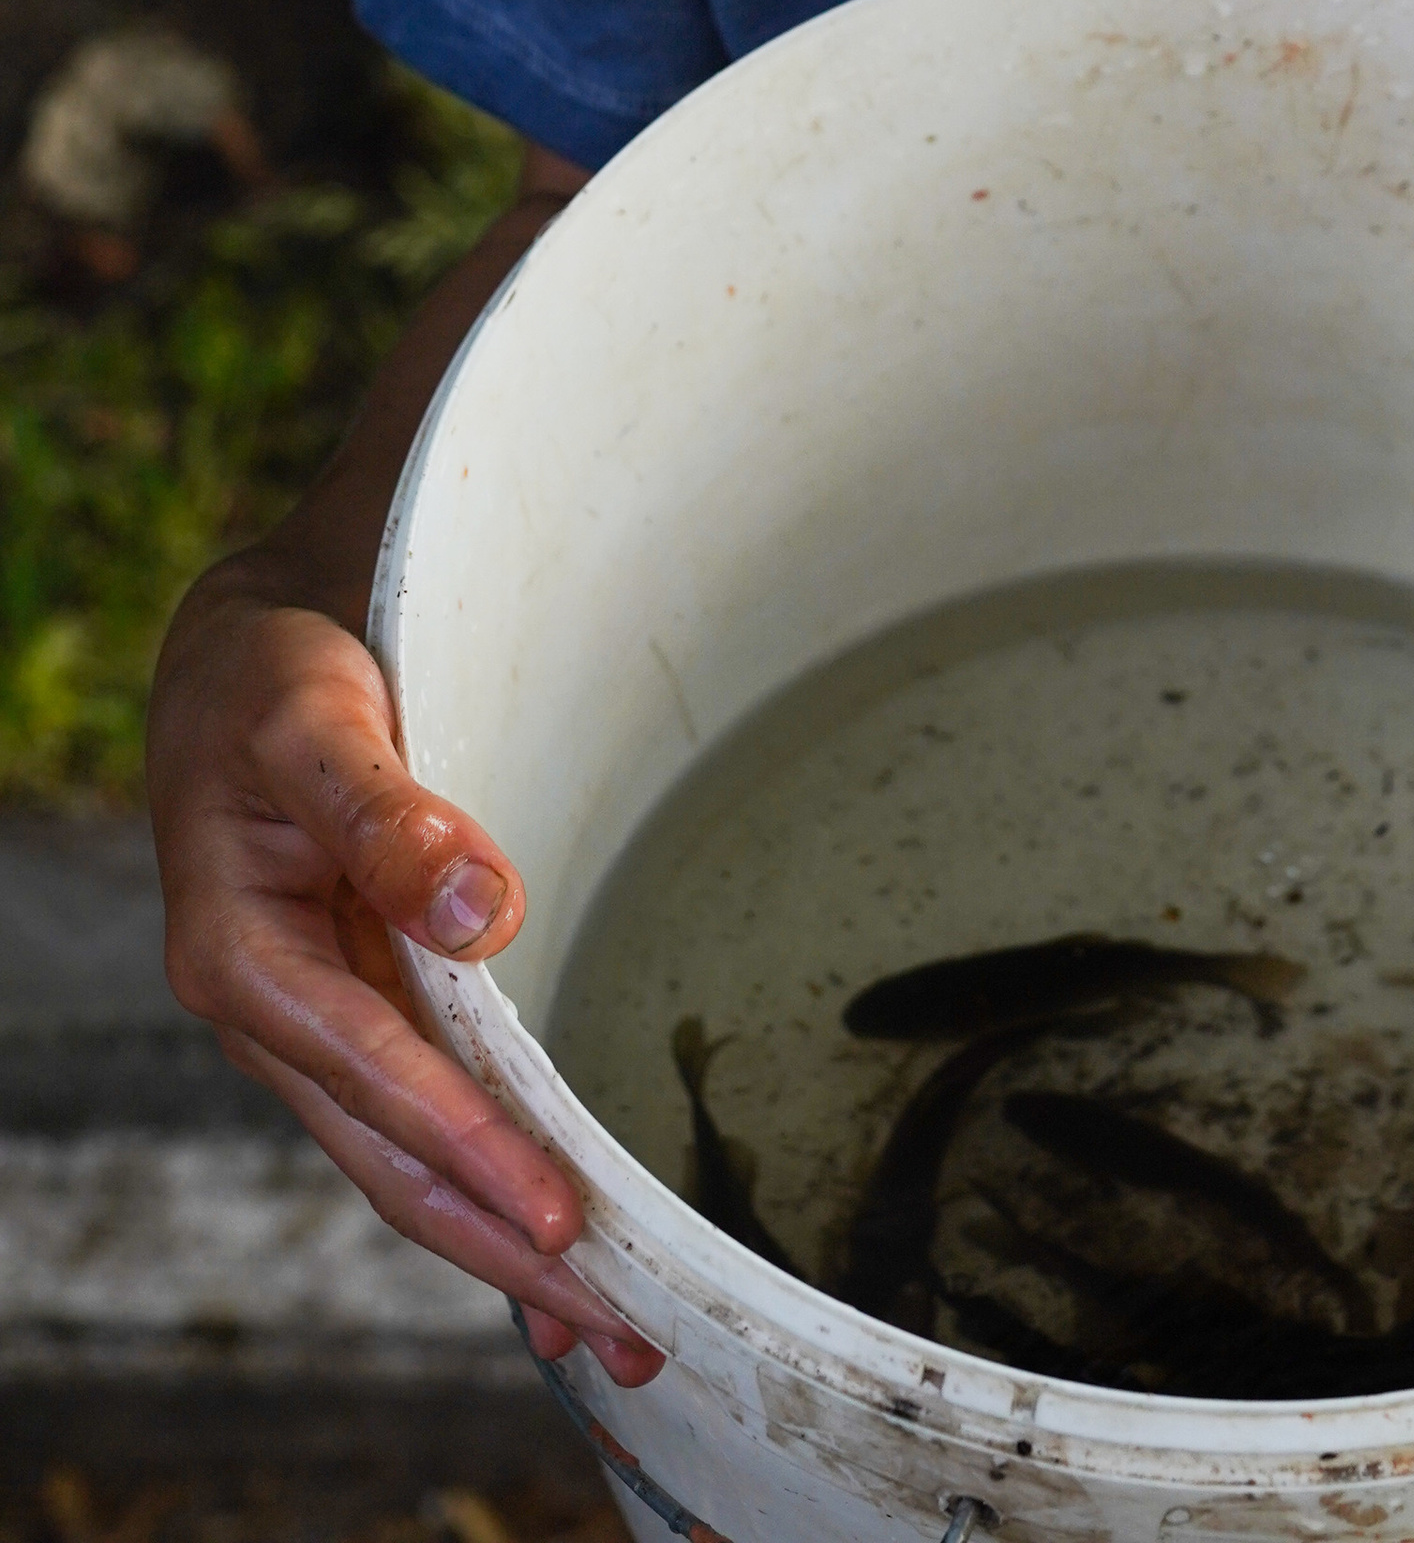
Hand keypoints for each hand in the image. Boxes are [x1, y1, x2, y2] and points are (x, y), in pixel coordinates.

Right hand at [149, 547, 661, 1382]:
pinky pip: (415, 1117)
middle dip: (495, 1247)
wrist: (242, 655)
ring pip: (402, 1159)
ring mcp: (311, 1023)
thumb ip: (387, 813)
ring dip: (494, 1241)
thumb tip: (479, 908)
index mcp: (238, 955)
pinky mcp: (352, 1010)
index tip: (554, 1216)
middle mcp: (268, 1013)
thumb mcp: (314, 719)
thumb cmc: (273, 677)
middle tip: (614, 1319)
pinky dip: (477, 1181)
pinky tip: (540, 1234)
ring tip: (603, 1317)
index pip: (373, 1074)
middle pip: (387, 1159)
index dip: (466, 1146)